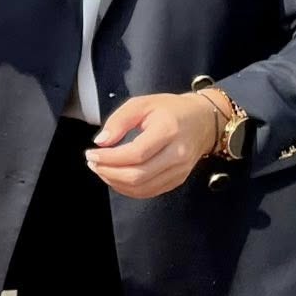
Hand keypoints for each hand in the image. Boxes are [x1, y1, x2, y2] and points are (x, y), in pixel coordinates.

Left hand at [84, 93, 219, 198]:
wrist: (204, 121)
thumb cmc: (171, 110)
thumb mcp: (142, 104)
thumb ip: (119, 120)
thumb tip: (101, 141)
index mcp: (168, 131)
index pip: (135, 153)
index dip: (109, 158)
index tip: (91, 153)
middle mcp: (177, 154)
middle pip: (137, 175)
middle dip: (108, 172)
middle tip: (93, 163)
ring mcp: (180, 171)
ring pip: (142, 188)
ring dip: (115, 182)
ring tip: (101, 169)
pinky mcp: (178, 180)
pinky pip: (149, 192)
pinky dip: (128, 188)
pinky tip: (116, 177)